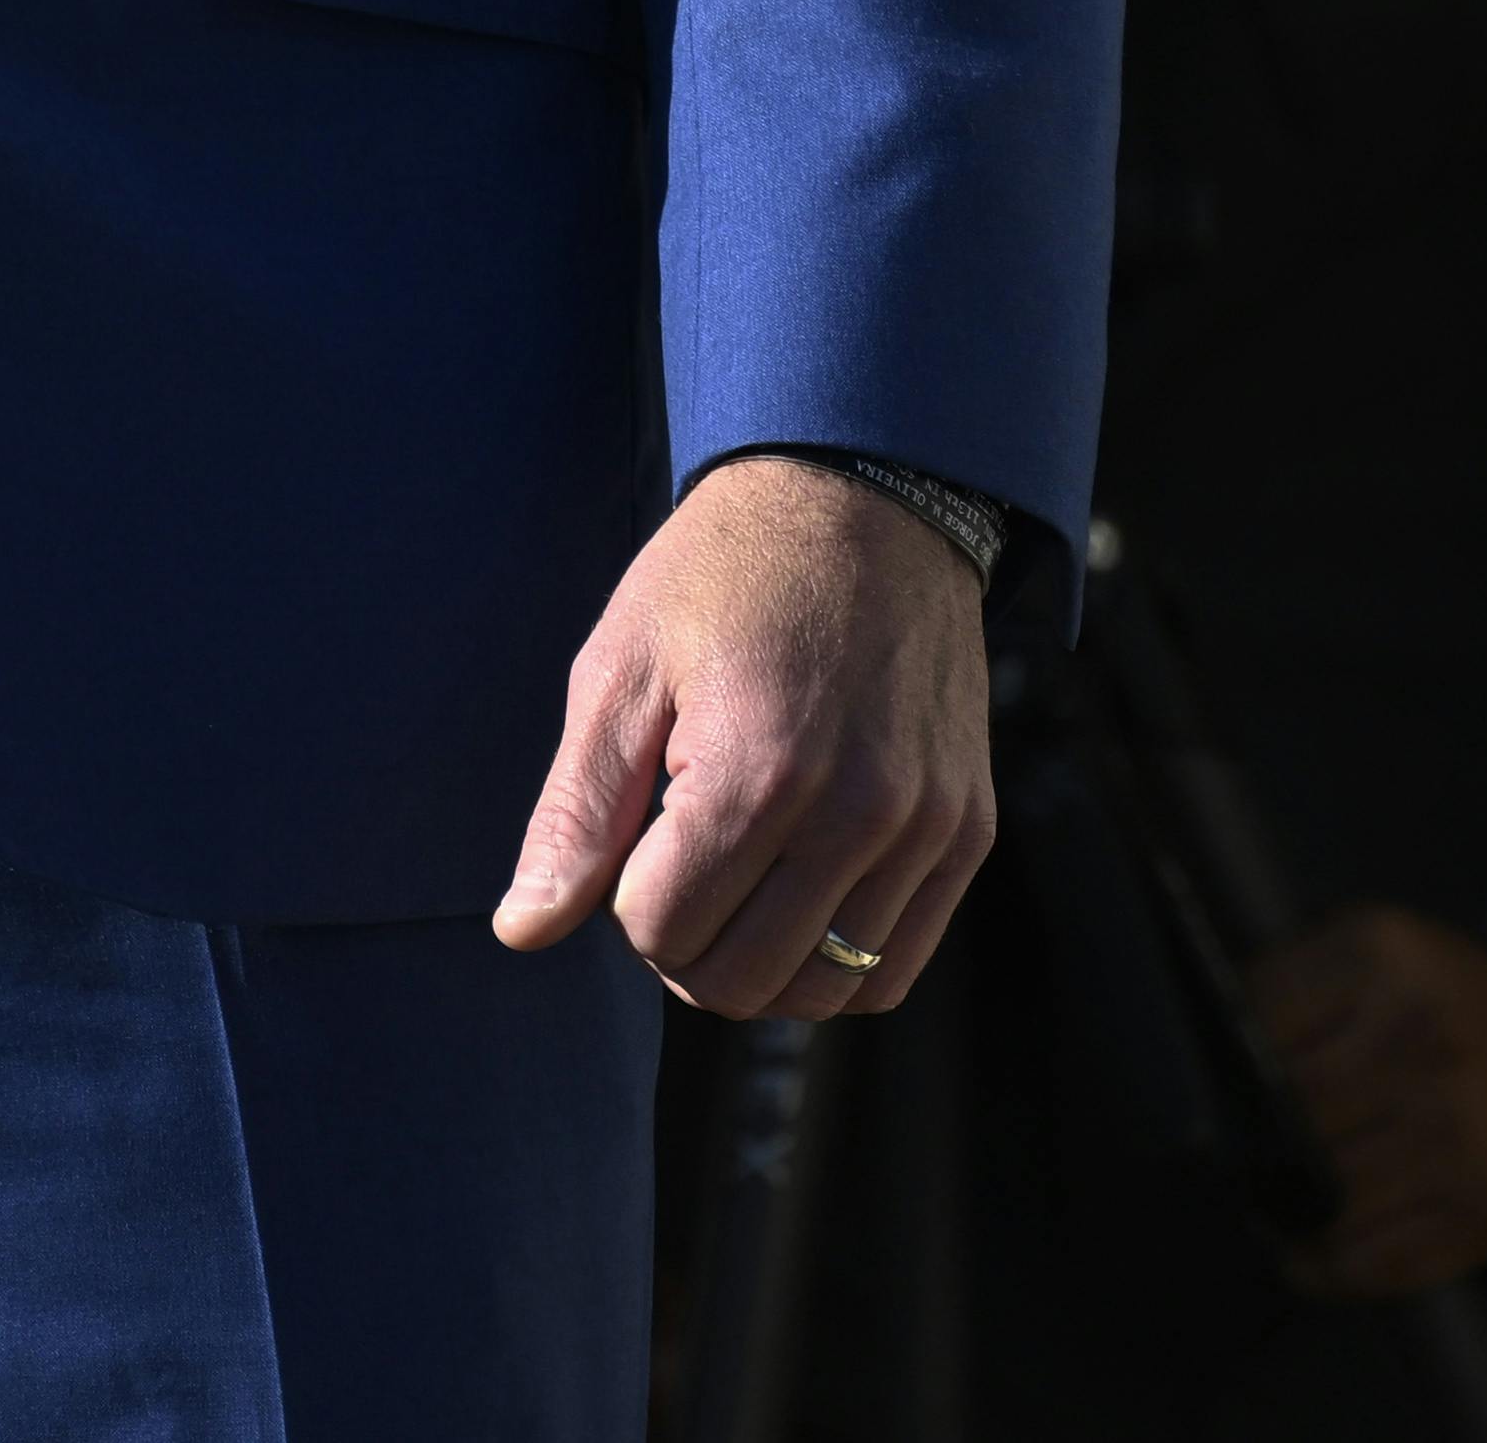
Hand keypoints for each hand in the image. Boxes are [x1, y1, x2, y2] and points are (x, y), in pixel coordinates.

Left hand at [489, 452, 994, 1018]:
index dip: (625, 899)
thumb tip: (520, 931)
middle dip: (683, 943)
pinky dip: (835, 963)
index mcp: (759, 767)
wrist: (866, 495)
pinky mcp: (966, 831)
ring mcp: (925, 827)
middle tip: (678, 862)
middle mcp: (858, 812)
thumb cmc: (726, 574)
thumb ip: (575, 812)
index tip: (639, 829)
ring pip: (820, 991)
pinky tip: (798, 900)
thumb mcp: (623, 668)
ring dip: (756, 962)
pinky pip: (895, 969)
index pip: (661, 931)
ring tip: (737, 878)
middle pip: (739, 980)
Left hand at [1238, 907, 1486, 1295]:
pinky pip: (1373, 1263)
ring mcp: (1455, 1138)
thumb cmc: (1454, 1008)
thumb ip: (1299, 981)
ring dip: (1281, 1212)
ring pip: (1324, 1196)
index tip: (1226, 1082)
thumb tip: (1210, 1046)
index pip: (1264, 1019)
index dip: (1233, 1060)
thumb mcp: (1383, 951)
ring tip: (1270, 1204)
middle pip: (1291, 1113)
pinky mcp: (1480, 1214)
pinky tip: (1309, 1253)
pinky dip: (1325, 1270)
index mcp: (1393, 960)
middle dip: (1254, 1141)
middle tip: (1238, 1153)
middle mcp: (1426, 1047)